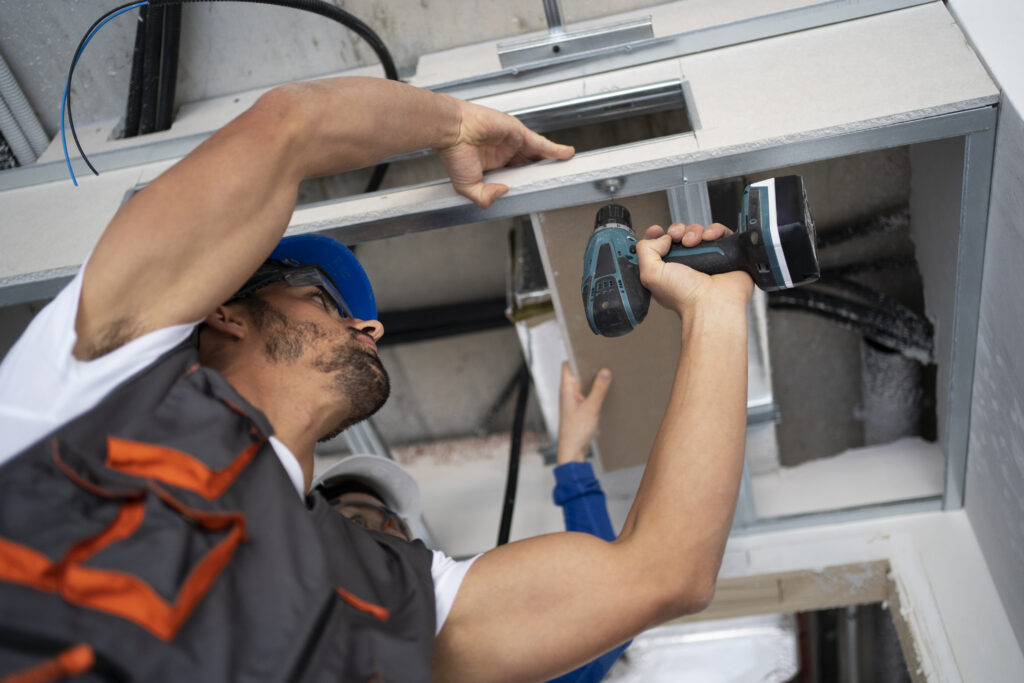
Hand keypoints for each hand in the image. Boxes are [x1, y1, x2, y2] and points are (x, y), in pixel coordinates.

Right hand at [435, 98, 573, 207]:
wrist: (452, 130)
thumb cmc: (453, 153)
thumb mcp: (467, 186)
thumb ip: (484, 196)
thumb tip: (504, 192)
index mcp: (492, 167)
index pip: (515, 177)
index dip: (525, 184)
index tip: (534, 192)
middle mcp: (504, 154)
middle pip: (529, 166)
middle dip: (541, 173)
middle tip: (554, 182)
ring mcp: (512, 143)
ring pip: (537, 155)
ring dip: (551, 163)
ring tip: (564, 171)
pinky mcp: (518, 133)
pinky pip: (541, 143)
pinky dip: (555, 149)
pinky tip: (567, 154)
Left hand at [557, 362, 611, 464]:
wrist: (572, 451)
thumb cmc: (576, 432)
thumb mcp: (591, 408)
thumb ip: (599, 389)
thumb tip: (605, 371)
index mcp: (566, 389)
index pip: (567, 365)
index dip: (576, 355)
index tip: (590, 350)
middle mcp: (567, 392)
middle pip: (576, 373)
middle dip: (589, 367)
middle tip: (604, 361)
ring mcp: (572, 400)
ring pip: (583, 384)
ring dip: (593, 380)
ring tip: (608, 374)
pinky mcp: (578, 408)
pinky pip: (586, 394)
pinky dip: (594, 391)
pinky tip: (605, 391)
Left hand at [637, 222, 752, 316]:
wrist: (712, 302)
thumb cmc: (685, 297)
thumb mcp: (650, 275)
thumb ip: (645, 251)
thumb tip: (661, 237)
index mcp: (667, 270)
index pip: (659, 245)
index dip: (657, 235)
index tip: (657, 231)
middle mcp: (686, 264)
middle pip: (679, 235)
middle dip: (676, 231)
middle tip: (676, 238)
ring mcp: (706, 259)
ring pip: (698, 232)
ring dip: (693, 231)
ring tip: (693, 242)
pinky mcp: (724, 254)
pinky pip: (719, 233)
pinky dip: (714, 231)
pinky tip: (709, 238)